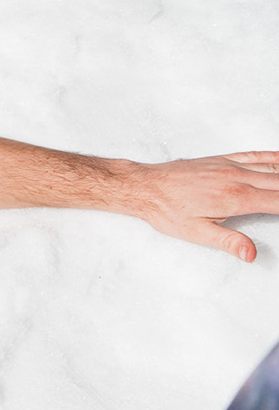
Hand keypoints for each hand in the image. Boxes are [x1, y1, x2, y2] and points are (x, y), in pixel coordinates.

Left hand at [125, 152, 278, 261]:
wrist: (143, 186)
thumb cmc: (166, 210)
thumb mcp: (195, 233)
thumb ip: (227, 242)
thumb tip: (251, 255)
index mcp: (235, 198)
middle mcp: (238, 178)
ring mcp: (232, 166)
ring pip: (275, 168)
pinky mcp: (224, 159)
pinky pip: (257, 155)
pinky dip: (277, 157)